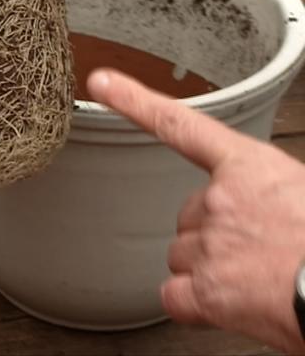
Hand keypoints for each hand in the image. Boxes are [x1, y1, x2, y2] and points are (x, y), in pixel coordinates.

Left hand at [88, 69, 304, 354]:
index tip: (101, 83)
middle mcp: (219, 198)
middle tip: (256, 248)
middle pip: (189, 212)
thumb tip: (260, 207)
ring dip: (209, 267)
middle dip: (215, 231)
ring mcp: (209, 242)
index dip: (133, 100)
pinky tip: (227, 302)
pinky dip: (194, 303)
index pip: (178, 124)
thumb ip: (262, 189)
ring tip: (255, 277)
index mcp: (247, 165)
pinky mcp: (207, 290)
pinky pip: (174, 294)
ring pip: (182, 252)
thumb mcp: (298, 191)